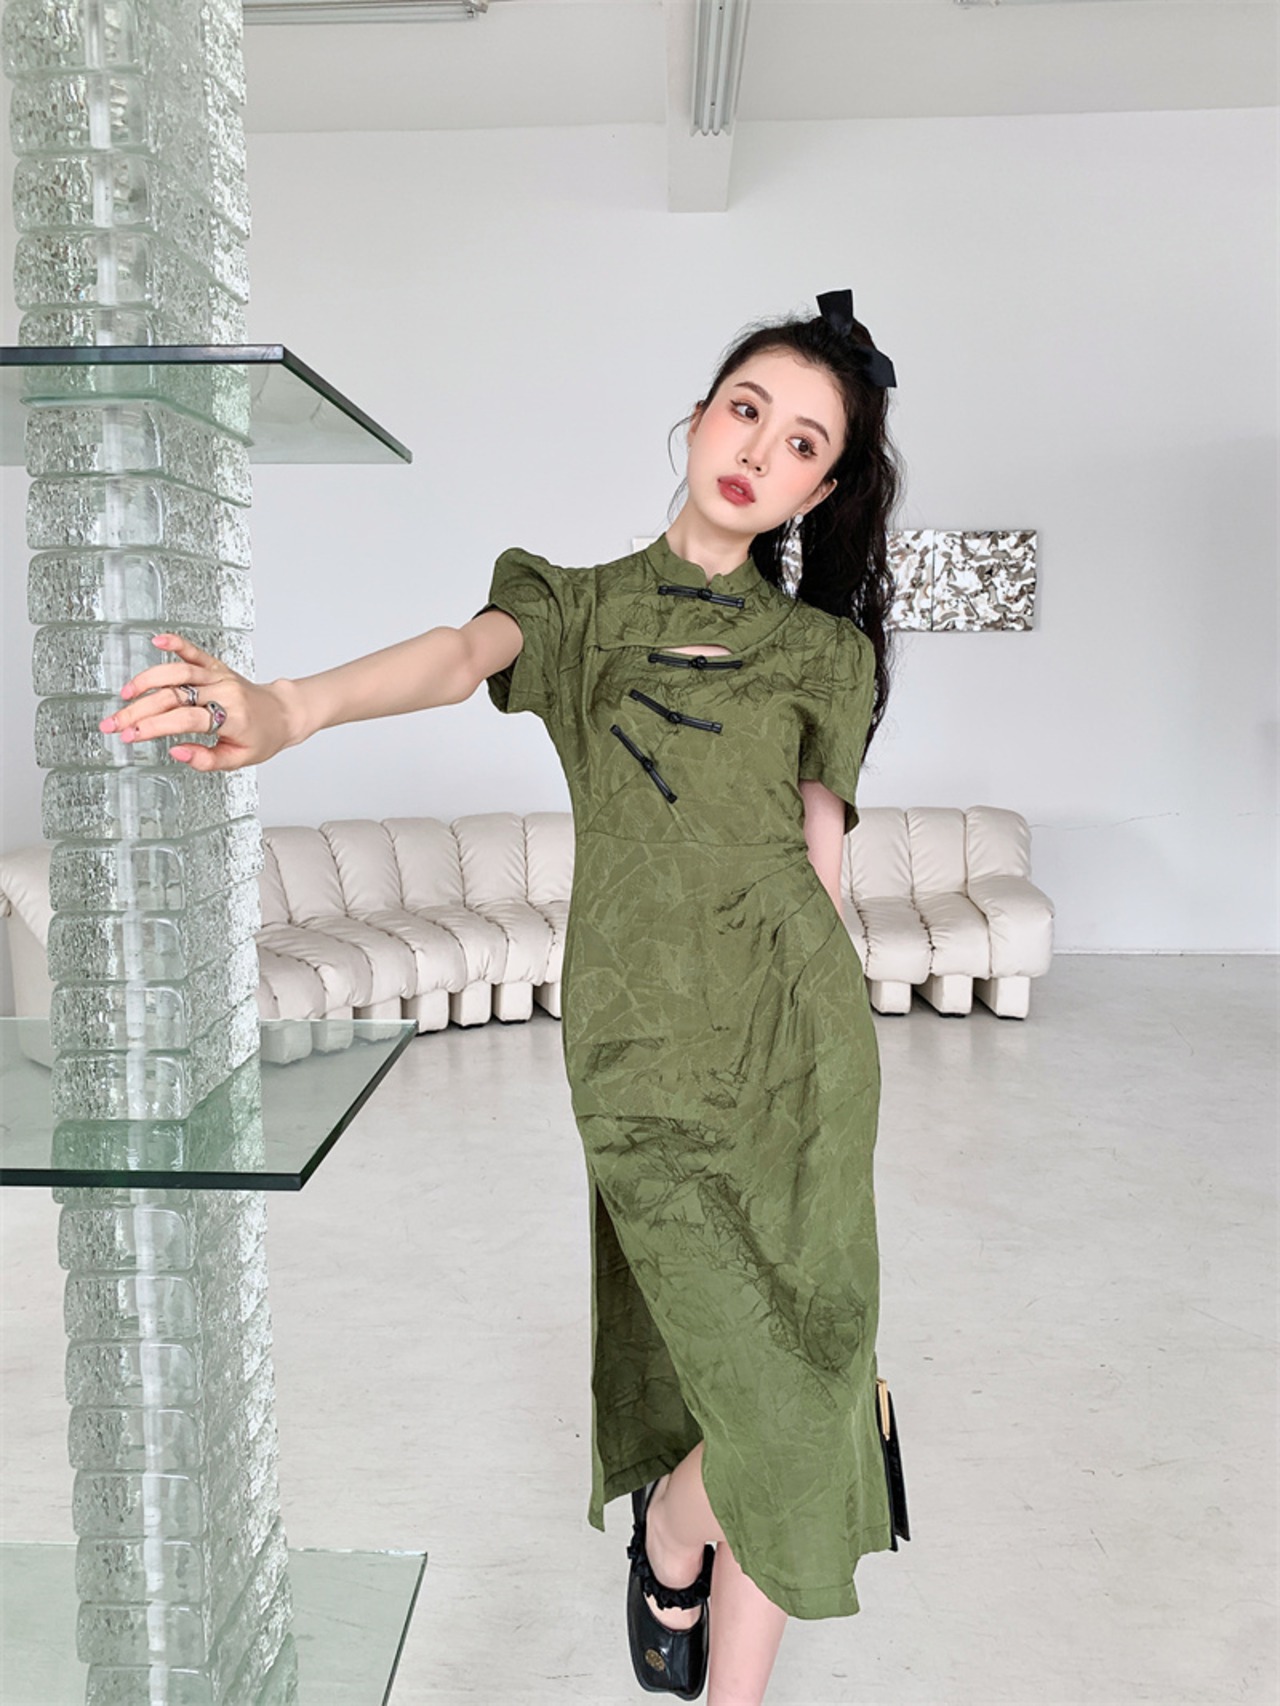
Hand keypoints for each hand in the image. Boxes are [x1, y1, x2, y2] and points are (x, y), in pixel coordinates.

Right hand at [97, 634, 295, 771]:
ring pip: (178, 673)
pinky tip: (157, 640)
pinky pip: (195, 652)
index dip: (154, 727)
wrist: (283, 713)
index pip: (185, 720)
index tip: (130, 736)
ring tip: (125, 695)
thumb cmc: (262, 738)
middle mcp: (224, 692)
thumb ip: (207, 759)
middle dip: (138, 711)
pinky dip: (176, 643)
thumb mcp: (238, 759)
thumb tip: (176, 751)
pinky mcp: (217, 666)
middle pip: (174, 697)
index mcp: (231, 718)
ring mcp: (220, 676)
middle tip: (113, 724)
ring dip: (147, 681)